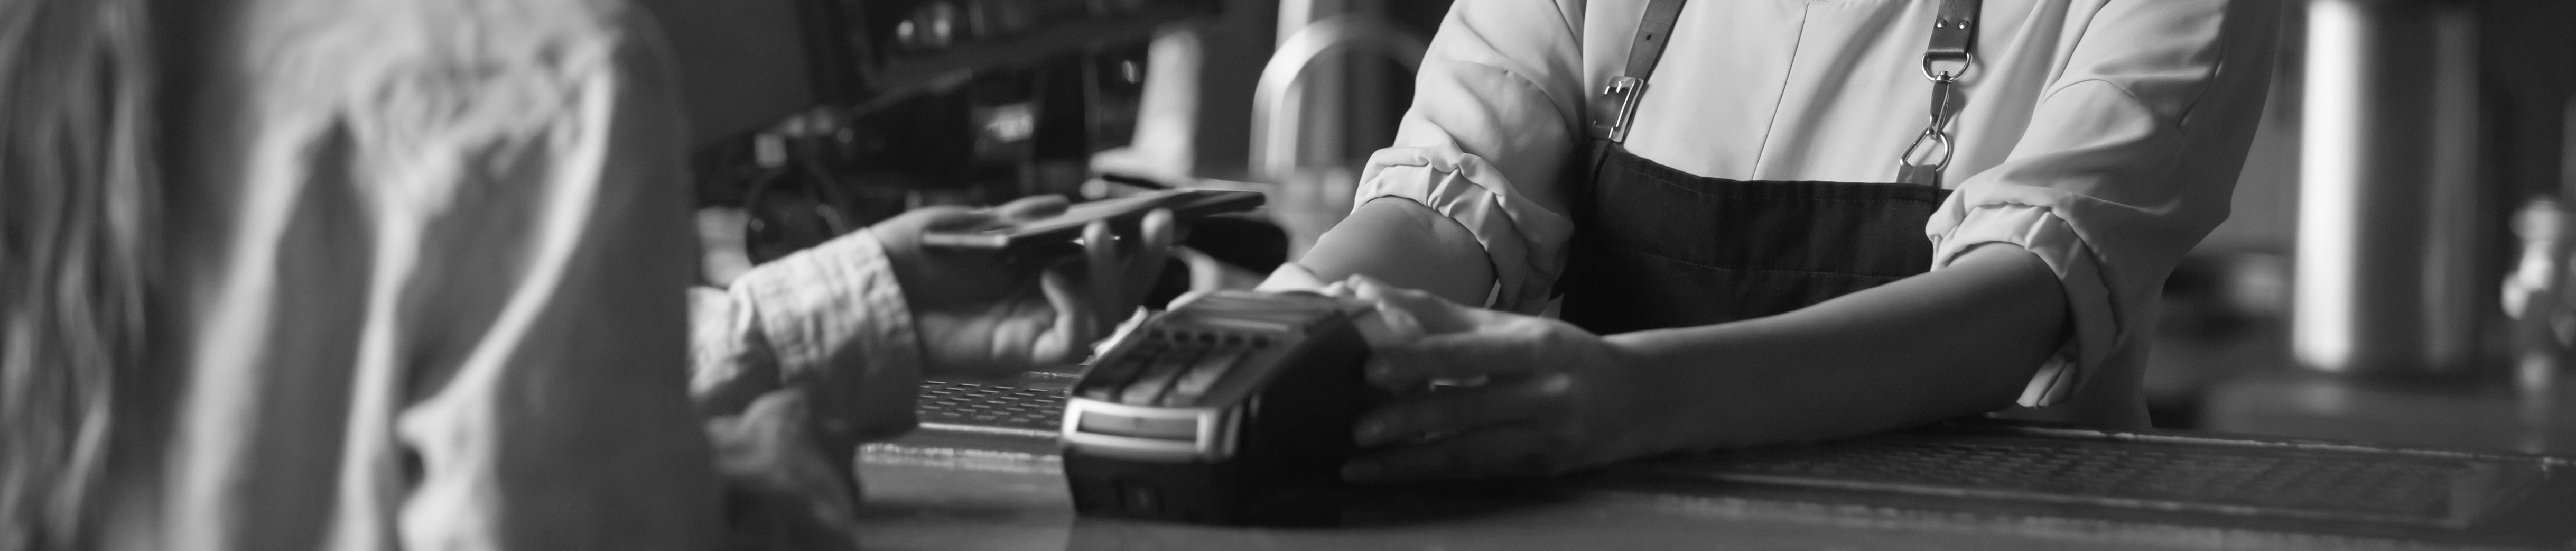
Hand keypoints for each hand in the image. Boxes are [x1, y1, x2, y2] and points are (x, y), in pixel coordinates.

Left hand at [871, 196, 1176, 378]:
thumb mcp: (967, 222)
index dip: (1137, 241)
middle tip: (1162, 220)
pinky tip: (1056, 277)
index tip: (1163, 212)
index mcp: (1036, 271)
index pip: (1101, 260)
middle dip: (1147, 256)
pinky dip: (1076, 307)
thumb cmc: (906, 260)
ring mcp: (1036, 330)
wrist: (865, 292)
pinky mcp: (1020, 355)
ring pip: (1107, 317)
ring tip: (1101, 237)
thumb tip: (1062, 204)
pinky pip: (1071, 341)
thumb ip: (1016, 217)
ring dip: (1115, 274)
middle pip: (1119, 291)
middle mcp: (1044, 304)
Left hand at [1336, 276, 1664, 480]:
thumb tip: (1361, 290)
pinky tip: (1392, 473)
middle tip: (1357, 426)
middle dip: (1409, 418)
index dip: (1422, 359)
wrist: (1637, 397)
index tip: (1372, 366)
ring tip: (1358, 463)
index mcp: (1534, 344)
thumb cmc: (1556, 354)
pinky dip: (1431, 473)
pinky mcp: (1541, 468)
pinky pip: (1478, 471)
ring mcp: (1545, 435)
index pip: (1470, 351)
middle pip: (1467, 405)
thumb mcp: (1510, 327)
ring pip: (1469, 450)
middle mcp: (1544, 391)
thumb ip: (1437, 314)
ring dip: (1409, 459)